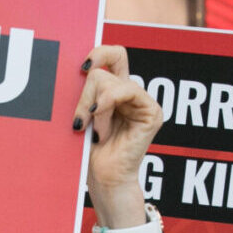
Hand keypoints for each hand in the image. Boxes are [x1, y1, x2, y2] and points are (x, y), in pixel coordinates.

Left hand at [73, 45, 162, 227]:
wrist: (103, 180)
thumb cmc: (87, 151)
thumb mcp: (82, 113)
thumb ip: (85, 90)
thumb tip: (82, 68)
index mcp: (115, 90)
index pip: (113, 55)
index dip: (99, 52)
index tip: (81, 67)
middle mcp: (131, 92)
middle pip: (109, 63)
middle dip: (86, 90)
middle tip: (80, 119)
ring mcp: (143, 102)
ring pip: (109, 81)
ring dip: (93, 107)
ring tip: (93, 131)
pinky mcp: (152, 112)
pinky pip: (127, 90)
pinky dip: (107, 107)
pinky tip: (101, 127)